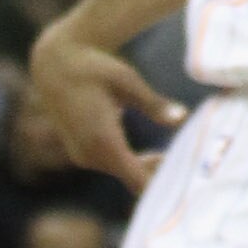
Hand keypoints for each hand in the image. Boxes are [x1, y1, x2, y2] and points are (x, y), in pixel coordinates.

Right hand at [31, 24, 182, 192]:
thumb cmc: (94, 68)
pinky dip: (132, 165)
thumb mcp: (128, 82)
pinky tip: (156, 156)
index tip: (187, 178)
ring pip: (123, 174)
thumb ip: (154, 104)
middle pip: (133, 180)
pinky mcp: (81, 153)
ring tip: (176, 160)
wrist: (56, 65)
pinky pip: (112, 167)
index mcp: (103, 141)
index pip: (138, 180)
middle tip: (191, 166)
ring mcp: (82, 156)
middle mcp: (90, 154)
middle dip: (159, 175)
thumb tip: (182, 118)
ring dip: (147, 170)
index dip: (162, 183)